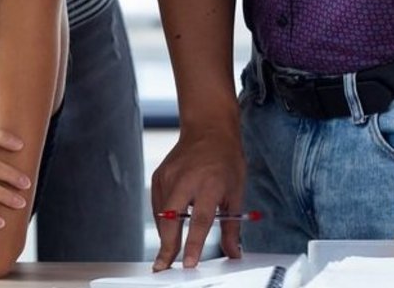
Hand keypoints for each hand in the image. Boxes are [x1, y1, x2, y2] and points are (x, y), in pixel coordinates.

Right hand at [150, 126, 245, 270]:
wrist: (208, 129)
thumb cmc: (226, 159)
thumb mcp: (236, 192)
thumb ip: (232, 226)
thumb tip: (233, 252)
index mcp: (210, 184)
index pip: (200, 221)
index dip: (194, 244)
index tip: (189, 263)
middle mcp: (186, 179)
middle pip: (172, 219)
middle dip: (167, 245)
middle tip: (164, 265)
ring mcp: (169, 176)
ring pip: (161, 214)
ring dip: (164, 235)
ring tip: (167, 252)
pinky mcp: (159, 175)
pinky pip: (157, 203)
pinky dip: (162, 219)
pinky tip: (168, 229)